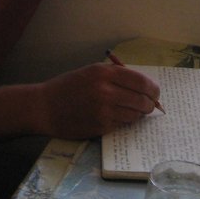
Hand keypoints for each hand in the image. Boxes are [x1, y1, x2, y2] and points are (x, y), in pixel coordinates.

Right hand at [37, 63, 160, 138]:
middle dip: (150, 104)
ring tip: (135, 112)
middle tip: (150, 106)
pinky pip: (123, 124)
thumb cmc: (68, 87)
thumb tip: (143, 86)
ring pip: (135, 114)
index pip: (141, 81)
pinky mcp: (101, 126)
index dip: (153, 89)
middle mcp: (105, 90)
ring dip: (139, 114)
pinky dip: (125, 121)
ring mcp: (103, 110)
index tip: (155, 93)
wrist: (44, 107)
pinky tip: (119, 117)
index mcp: (104, 72)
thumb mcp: (90, 72)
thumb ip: (115, 76)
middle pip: (142, 99)